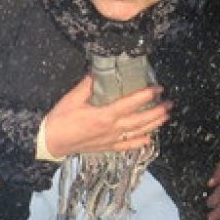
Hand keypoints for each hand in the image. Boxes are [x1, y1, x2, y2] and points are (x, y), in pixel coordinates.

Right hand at [43, 75, 171, 157]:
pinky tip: (149, 138)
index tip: (158, 88)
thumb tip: (99, 71)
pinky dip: (140, 142)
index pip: (131, 104)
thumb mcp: (72, 98)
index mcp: (104, 115)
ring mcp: (111, 140)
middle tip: (169, 104)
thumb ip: (88, 85)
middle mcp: (111, 129)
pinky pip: (127, 146)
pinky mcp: (107, 148)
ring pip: (138, 133)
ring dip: (153, 125)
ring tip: (166, 117)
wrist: (50, 142)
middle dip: (157, 111)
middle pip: (140, 120)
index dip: (146, 95)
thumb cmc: (60, 119)